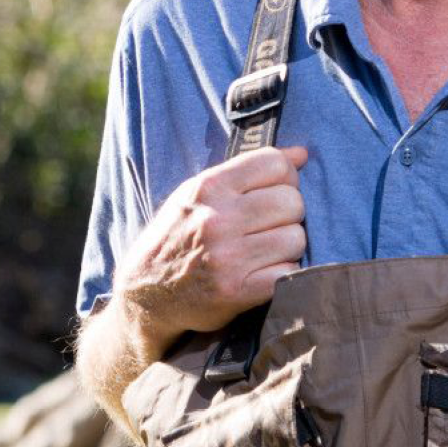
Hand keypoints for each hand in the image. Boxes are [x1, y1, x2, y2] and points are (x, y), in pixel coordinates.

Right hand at [114, 145, 307, 350]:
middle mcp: (217, 219)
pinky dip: (283, 273)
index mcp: (208, 187)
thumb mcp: (199, 193)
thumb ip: (248, 171)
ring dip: (288, 246)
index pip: (274, 163)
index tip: (276, 190)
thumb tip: (301, 155)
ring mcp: (228, 257)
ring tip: (266, 249)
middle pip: (292, 202)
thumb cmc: (178, 235)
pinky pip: (289, 272)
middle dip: (289, 214)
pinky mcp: (237, 291)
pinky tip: (266, 272)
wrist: (145, 291)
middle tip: (271, 225)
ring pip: (296, 238)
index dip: (286, 176)